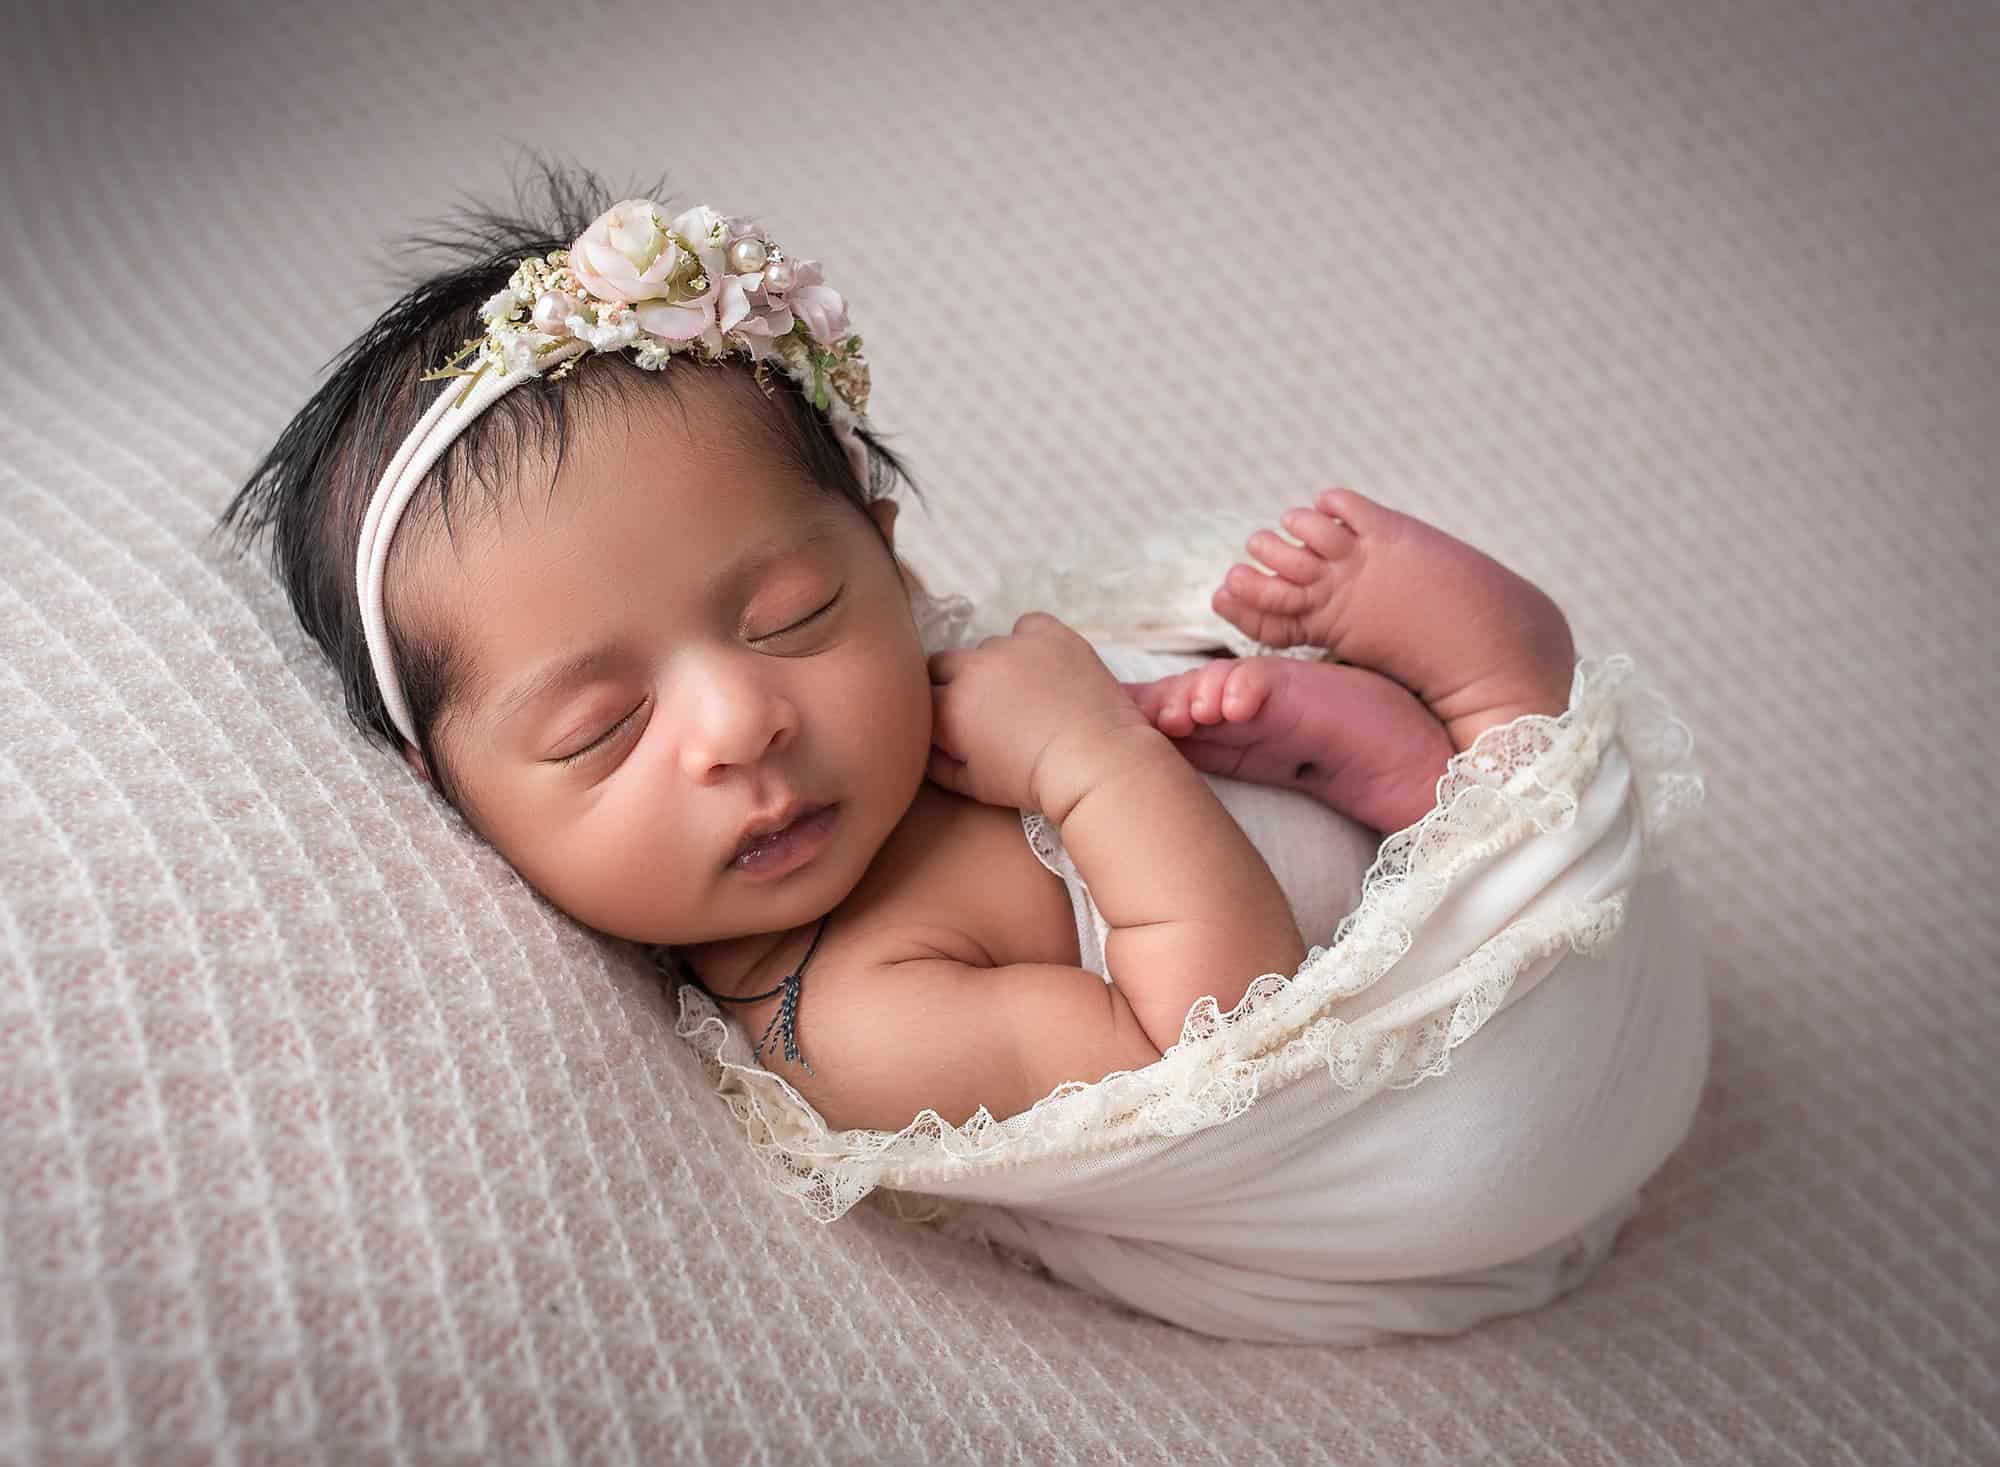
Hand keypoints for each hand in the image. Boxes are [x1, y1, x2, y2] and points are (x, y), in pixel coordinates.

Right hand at [926, 612, 1157, 816]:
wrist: (1096, 764)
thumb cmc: (1032, 782)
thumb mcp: (973, 786)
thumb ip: (936, 765)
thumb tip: (925, 746)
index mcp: (949, 707)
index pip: (919, 697)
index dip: (933, 712)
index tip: (950, 727)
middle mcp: (974, 667)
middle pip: (942, 664)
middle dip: (953, 685)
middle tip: (981, 709)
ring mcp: (1013, 646)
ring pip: (986, 648)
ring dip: (993, 667)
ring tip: (1022, 694)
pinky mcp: (1051, 634)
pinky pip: (1027, 625)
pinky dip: (1030, 641)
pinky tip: (1043, 666)